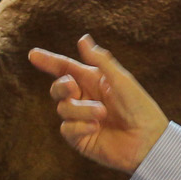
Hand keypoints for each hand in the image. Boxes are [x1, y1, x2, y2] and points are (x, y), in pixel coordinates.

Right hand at [28, 35, 168, 173]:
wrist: (148, 141)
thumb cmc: (139, 107)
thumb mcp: (120, 80)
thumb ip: (100, 61)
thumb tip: (82, 39)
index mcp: (93, 82)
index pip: (66, 69)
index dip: (49, 61)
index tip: (33, 54)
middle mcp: (84, 99)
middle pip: (58, 88)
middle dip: (61, 86)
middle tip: (73, 86)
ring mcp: (81, 119)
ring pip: (63, 109)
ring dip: (81, 109)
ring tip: (102, 114)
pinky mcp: (80, 139)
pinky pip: (67, 129)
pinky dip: (79, 126)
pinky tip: (95, 127)